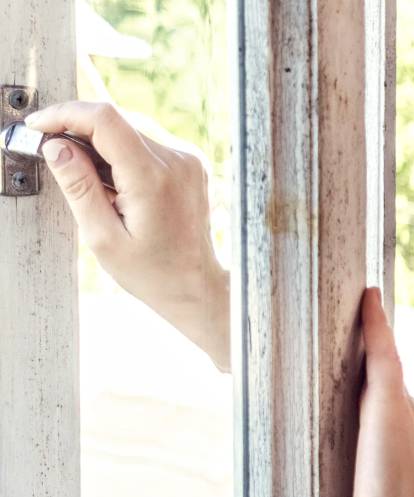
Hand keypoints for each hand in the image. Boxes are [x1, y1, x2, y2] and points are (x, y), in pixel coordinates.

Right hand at [26, 101, 223, 315]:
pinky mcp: (190, 163)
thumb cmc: (152, 272)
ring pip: (129, 132)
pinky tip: (120, 189)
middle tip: (57, 161)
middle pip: (115, 124)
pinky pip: (146, 144)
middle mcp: (177, 161)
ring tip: (99, 191)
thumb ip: (78, 187)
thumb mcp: (103, 237)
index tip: (37, 126)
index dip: (64, 114)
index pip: (104, 119)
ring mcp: (188, 160)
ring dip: (101, 148)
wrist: (197, 285)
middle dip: (78, 134)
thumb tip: (55, 145)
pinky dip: (123, 156)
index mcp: (154, 178)